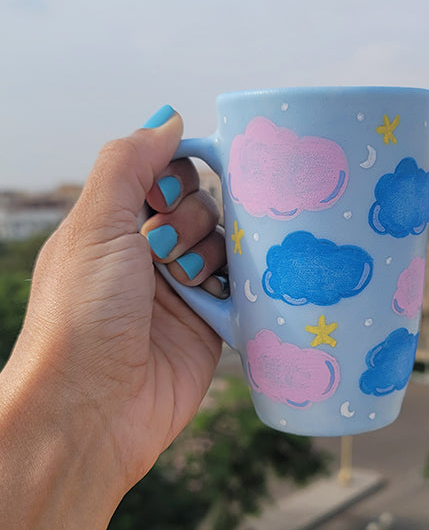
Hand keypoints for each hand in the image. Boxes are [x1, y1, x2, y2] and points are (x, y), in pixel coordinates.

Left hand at [4, 106, 223, 504]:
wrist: (90, 411)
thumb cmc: (81, 316)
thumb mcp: (95, 223)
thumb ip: (129, 162)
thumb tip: (169, 117)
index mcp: (113, 228)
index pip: (165, 176)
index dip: (175, 178)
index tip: (166, 198)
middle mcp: (148, 258)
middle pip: (203, 206)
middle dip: (194, 220)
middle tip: (166, 252)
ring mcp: (183, 295)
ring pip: (228, 246)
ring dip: (214, 255)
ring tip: (187, 284)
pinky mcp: (213, 331)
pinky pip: (246, 291)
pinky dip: (246, 287)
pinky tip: (232, 291)